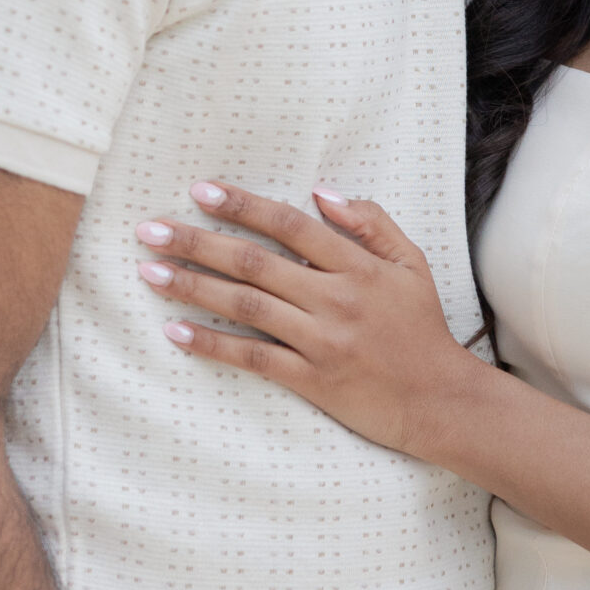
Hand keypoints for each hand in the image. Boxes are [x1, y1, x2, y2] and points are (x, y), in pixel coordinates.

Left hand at [136, 184, 476, 459]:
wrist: (440, 400)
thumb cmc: (422, 328)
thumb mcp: (410, 263)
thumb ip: (370, 222)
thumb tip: (321, 193)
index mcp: (357, 266)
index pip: (289, 225)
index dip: (243, 205)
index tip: (201, 190)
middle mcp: (334, 299)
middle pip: (254, 263)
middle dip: (197, 242)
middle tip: (150, 229)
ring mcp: (321, 341)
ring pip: (245, 306)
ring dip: (193, 287)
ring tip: (150, 272)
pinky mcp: (311, 380)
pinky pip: (253, 358)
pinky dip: (212, 344)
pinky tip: (176, 331)